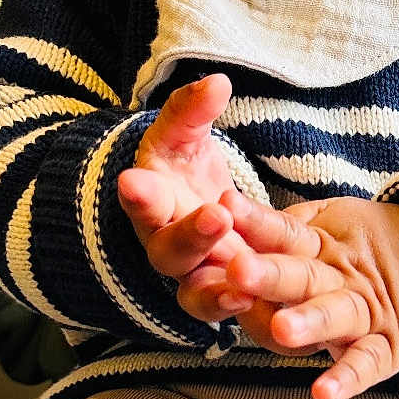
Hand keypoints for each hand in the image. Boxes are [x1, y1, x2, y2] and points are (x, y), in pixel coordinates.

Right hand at [116, 74, 247, 318]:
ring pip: (196, 296)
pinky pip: (231, 315)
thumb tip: (218, 82)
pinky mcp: (224, 300)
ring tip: (239, 289)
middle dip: (190, 236)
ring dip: (216, 294)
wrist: (190, 208)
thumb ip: (193, 111)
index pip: (141, 199)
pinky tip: (265, 310)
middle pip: (169, 253)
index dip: (139, 195)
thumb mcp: (184, 134)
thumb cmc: (181, 168)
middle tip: (216, 217)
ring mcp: (195, 279)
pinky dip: (244, 316)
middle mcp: (167, 247)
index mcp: (153, 202)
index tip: (133, 182)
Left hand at [220, 191, 398, 398]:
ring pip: (334, 316)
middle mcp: (339, 277)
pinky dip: (348, 379)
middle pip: (302, 275)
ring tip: (283, 328)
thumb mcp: (332, 220)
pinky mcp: (386, 347)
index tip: (224, 208)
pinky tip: (323, 394)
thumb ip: (286, 226)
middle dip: (270, 275)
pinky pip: (366, 364)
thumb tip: (229, 221)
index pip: (284, 231)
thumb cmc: (367, 245)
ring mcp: (364, 312)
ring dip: (309, 322)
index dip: (255, 222)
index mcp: (319, 244)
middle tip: (239, 271)